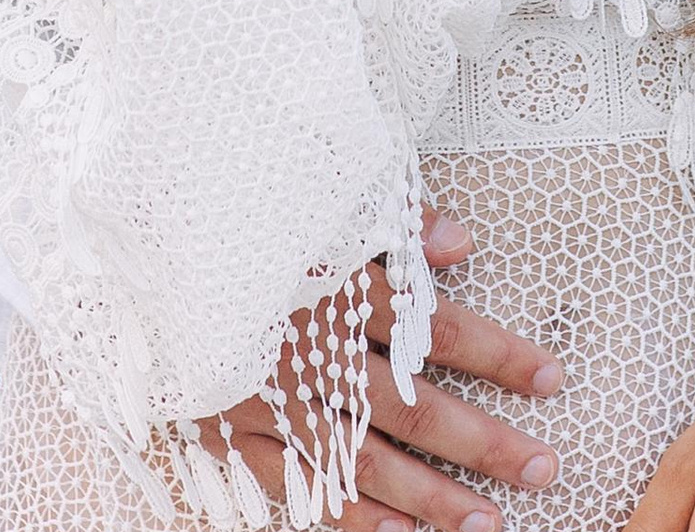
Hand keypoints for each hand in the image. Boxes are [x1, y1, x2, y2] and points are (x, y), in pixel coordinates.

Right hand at [211, 211, 565, 531]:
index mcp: (340, 284)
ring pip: (367, 460)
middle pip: (415, 407)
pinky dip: (350, 515)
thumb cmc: (243, 209)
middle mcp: (316, 349)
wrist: (142, 238)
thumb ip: (394, 221)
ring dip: (432, 497)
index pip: (438, 329)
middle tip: (544, 470)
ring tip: (488, 525)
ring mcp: (274, 397)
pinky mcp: (235, 427)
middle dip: (484, 443)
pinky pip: (300, 484)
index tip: (552, 379)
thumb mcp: (322, 195)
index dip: (499, 356)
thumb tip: (462, 243)